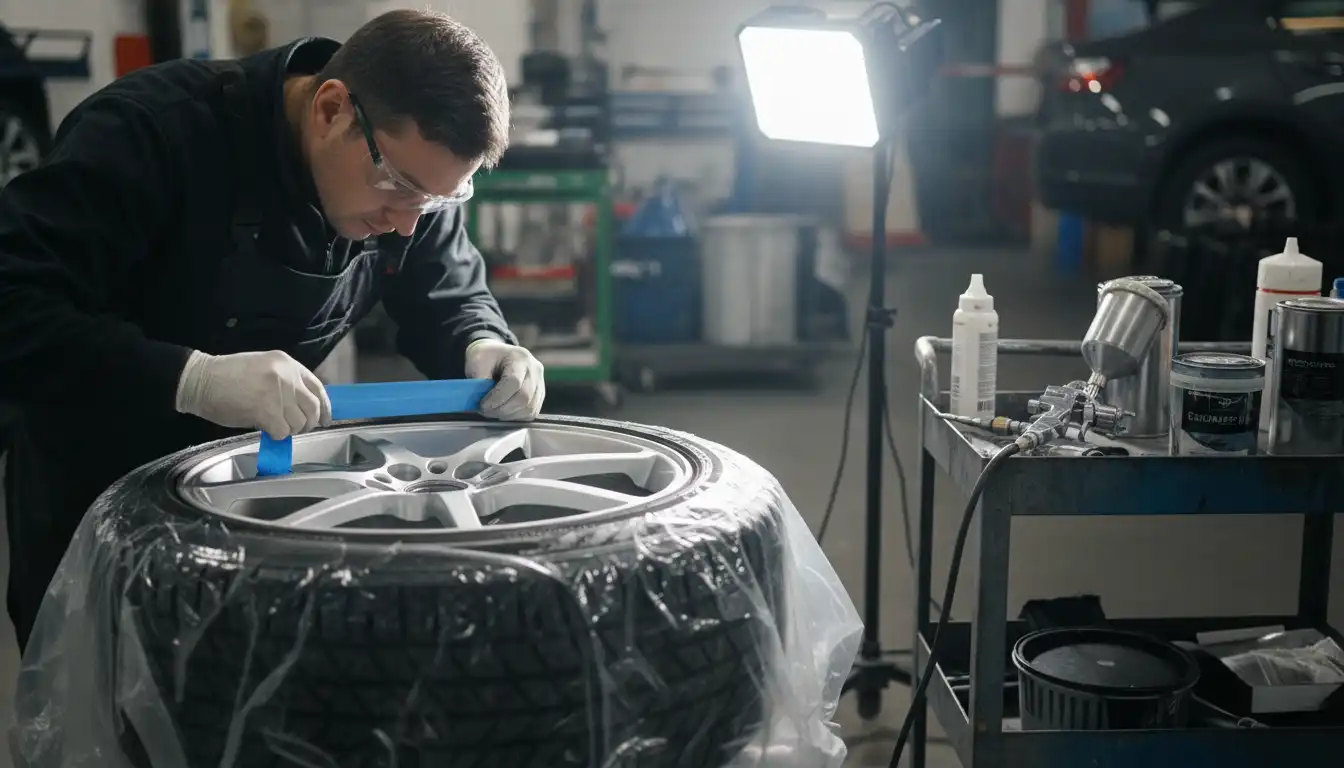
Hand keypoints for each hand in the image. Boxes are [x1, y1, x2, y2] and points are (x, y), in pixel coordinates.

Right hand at [175, 350, 332, 437]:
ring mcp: (277, 393)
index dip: (325, 407)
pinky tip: (265, 429)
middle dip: (308, 422)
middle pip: (313, 407)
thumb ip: (285, 383)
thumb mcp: (264, 369)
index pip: (318, 388)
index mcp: (287, 363)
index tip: (325, 419)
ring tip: (274, 425)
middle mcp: (287, 376)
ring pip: (299, 422)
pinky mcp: (266, 410)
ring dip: (289, 429)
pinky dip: (277, 435)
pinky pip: (283, 431)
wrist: (201, 379)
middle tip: (295, 427)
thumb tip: (301, 406)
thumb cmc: (228, 376)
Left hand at [465, 339, 544, 420]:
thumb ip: (479, 380)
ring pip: (529, 408)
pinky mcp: (539, 395)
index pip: (514, 382)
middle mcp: (535, 370)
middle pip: (524, 397)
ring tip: (493, 412)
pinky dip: (516, 416)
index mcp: (520, 358)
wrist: (497, 355)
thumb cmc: (487, 357)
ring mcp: (540, 383)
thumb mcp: (477, 361)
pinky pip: (531, 412)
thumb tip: (480, 400)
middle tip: (486, 411)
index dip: (497, 397)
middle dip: (502, 409)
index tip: (483, 405)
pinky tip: (504, 412)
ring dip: (508, 415)